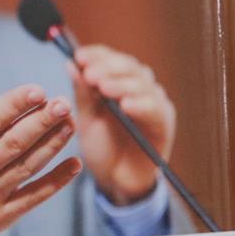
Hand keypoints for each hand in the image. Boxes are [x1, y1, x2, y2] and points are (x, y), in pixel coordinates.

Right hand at [0, 30, 80, 235]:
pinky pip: (33, 197)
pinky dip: (56, 182)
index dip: (15, 105)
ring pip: (27, 167)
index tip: (38, 89)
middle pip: (14, 144)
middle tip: (64, 103)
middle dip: (41, 122)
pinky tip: (75, 163)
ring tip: (71, 121)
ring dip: (53, 144)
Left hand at [71, 44, 175, 205]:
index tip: (79, 56)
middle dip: (109, 68)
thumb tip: (70, 64)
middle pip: (129, 67)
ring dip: (123, 85)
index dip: (97, 55)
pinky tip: (126, 106)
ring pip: (143, 85)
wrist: (116, 180)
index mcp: (120, 82)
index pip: (112, 59)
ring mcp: (154, 104)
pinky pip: (155, 110)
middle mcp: (140, 88)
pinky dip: (141, 105)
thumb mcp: (86, 119)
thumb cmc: (102, 147)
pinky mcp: (163, 123)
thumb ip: (82, 94)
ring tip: (105, 88)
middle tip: (91, 73)